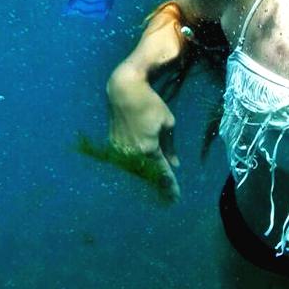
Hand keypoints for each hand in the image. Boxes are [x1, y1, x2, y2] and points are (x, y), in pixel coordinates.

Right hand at [107, 66, 181, 203]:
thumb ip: (170, 146)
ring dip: (147, 176)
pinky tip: (143, 170)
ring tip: (158, 185)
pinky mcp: (113, 144)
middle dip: (159, 184)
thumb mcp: (167, 123)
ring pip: (136, 168)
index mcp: (148, 148)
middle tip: (169, 195)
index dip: (170, 185)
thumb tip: (175, 163)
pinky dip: (136, 165)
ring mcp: (120, 149)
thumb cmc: (150, 104)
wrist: (124, 91)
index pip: (162, 172)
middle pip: (148, 174)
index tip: (175, 197)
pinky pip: (127, 160)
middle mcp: (132, 152)